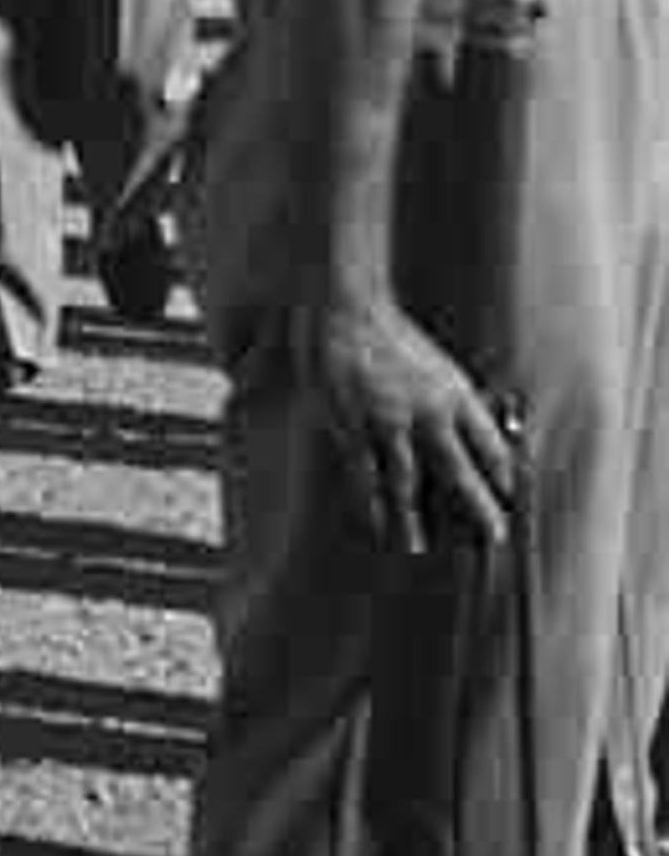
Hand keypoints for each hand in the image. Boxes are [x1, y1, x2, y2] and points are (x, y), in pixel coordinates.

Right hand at [288, 292, 514, 558]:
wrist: (345, 306)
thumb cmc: (389, 330)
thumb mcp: (436, 363)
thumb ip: (450, 400)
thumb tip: (466, 430)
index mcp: (456, 395)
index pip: (492, 446)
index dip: (503, 475)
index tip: (511, 498)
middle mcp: (429, 413)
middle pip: (459, 473)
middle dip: (477, 509)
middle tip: (492, 539)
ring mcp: (389, 422)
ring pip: (407, 482)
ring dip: (412, 519)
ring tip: (416, 548)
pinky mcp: (352, 425)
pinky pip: (364, 474)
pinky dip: (370, 502)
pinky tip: (373, 523)